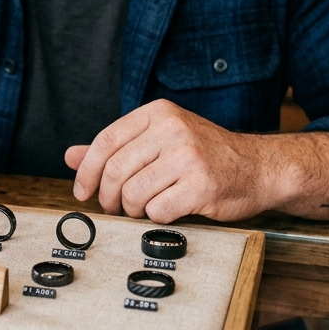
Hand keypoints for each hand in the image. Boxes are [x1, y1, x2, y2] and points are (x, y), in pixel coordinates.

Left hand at [65, 99, 285, 222]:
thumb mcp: (160, 140)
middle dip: (108, 197)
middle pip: (116, 170)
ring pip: (134, 193)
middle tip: (114, 207)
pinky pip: (158, 210)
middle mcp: (173, 129)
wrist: (258, 167)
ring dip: (133, 210)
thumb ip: (116, 148)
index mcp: (159, 113)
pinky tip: (169, 209)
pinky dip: (157, 216)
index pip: (106, 140)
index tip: (81, 191)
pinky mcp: (202, 185)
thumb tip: (70, 156)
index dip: (87, 170)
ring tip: (143, 208)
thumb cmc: (205, 155)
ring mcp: (189, 156)